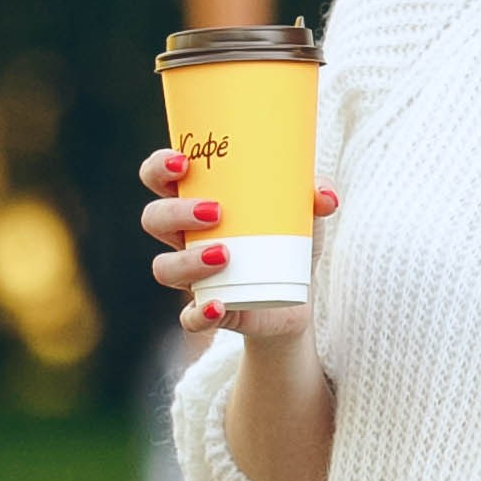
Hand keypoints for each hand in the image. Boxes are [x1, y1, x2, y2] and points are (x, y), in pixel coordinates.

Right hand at [139, 149, 338, 344]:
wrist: (295, 299)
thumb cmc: (287, 240)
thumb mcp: (305, 213)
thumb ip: (315, 195)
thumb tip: (325, 195)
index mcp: (196, 202)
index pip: (159, 178)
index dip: (158, 168)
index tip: (183, 162)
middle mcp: (184, 238)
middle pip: (154, 219)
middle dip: (175, 212)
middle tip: (215, 211)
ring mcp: (192, 276)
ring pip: (164, 268)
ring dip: (187, 260)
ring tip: (226, 254)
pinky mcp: (209, 312)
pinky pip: (189, 317)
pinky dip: (200, 313)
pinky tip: (219, 304)